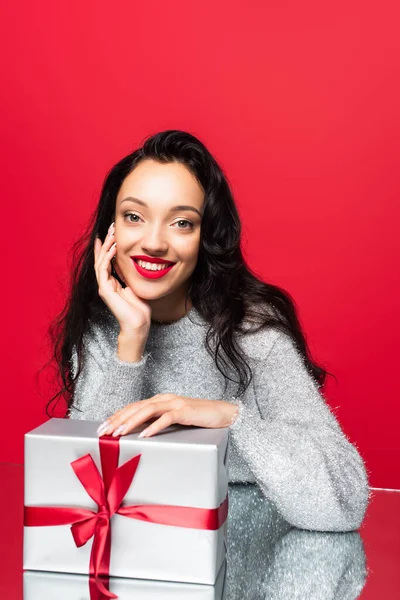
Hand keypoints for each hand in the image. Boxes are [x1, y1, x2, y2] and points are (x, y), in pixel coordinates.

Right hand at [94, 222, 151, 334]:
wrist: (138, 323)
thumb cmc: (139, 308)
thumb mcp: (135, 285)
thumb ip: (130, 275)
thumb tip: (134, 261)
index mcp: (111, 283)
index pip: (106, 261)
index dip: (106, 247)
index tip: (110, 233)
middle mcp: (105, 284)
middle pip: (101, 258)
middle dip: (105, 242)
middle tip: (111, 228)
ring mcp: (103, 287)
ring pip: (100, 262)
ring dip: (106, 246)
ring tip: (111, 234)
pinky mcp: (104, 291)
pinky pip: (103, 270)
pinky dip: (107, 257)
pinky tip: (113, 248)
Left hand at [96, 394, 239, 437]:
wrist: (224, 413)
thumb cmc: (199, 418)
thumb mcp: (174, 420)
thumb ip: (158, 422)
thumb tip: (139, 433)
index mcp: (160, 400)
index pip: (133, 407)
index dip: (117, 416)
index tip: (103, 427)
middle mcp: (165, 399)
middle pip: (136, 407)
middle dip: (118, 419)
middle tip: (103, 431)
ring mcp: (175, 403)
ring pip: (147, 410)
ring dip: (131, 422)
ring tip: (119, 433)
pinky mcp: (185, 411)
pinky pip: (167, 418)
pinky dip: (154, 426)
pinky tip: (144, 435)